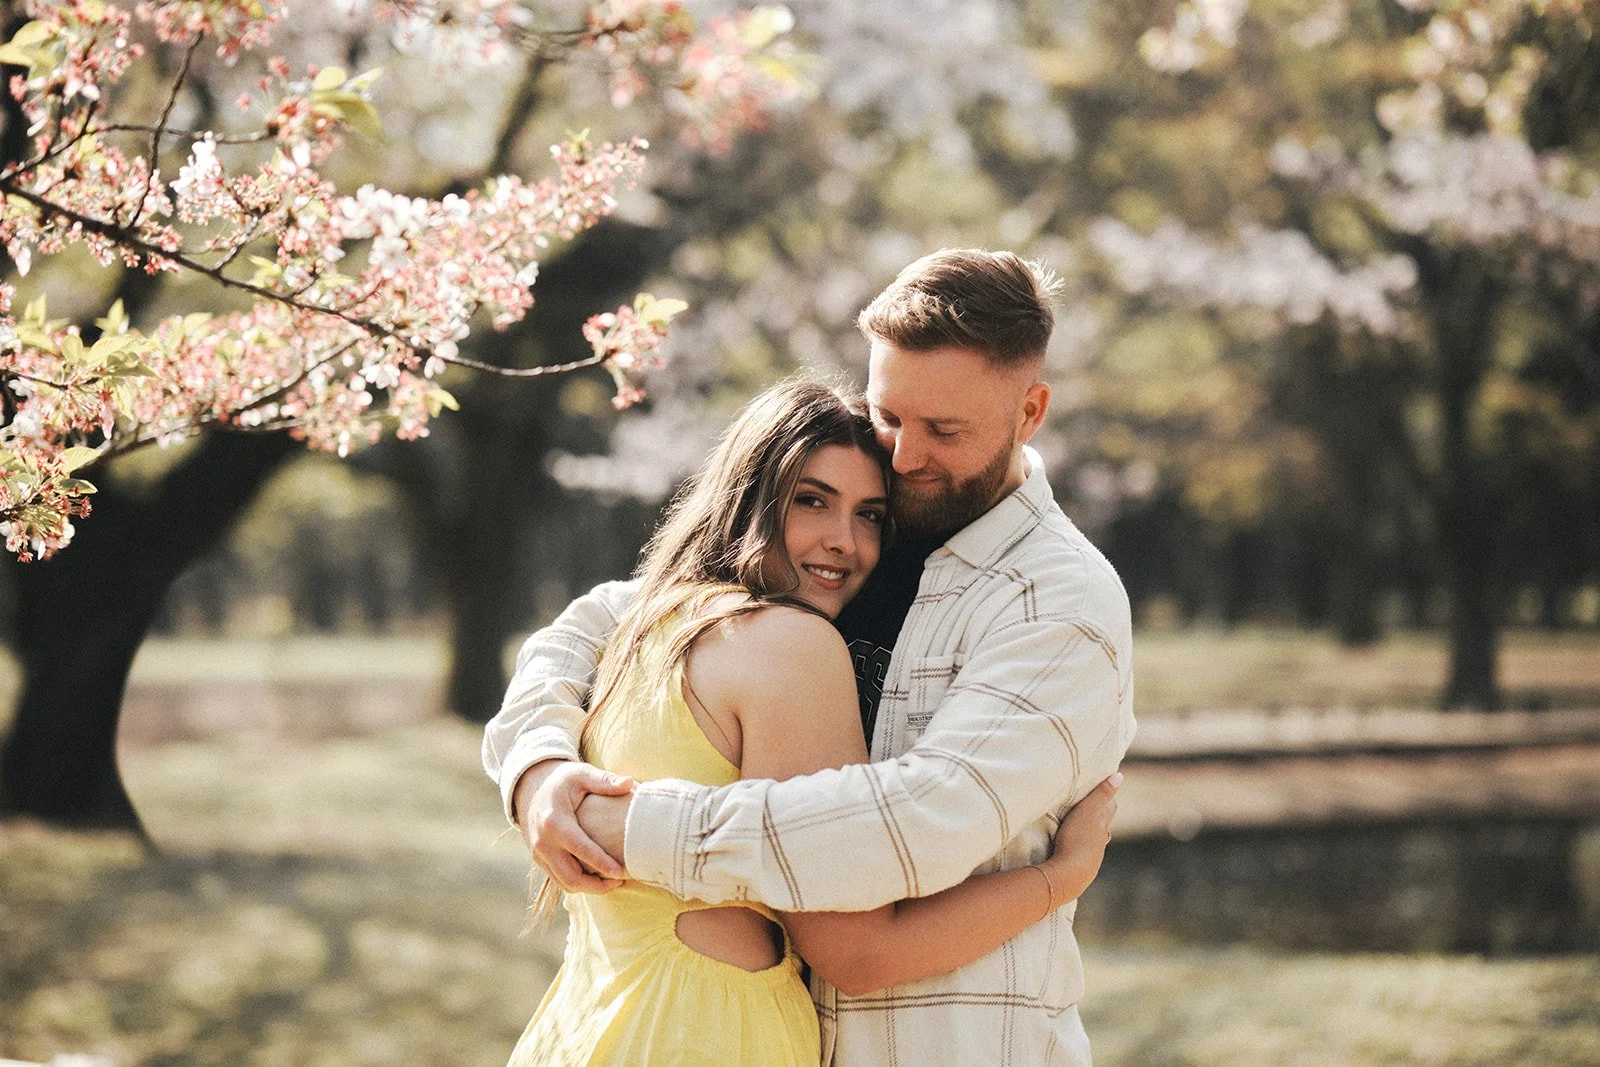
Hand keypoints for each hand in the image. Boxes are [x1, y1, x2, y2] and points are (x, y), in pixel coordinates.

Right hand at [513, 759, 633, 893]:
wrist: (530, 787)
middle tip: (620, 881)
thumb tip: (629, 783)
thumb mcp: (581, 774)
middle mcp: (543, 842)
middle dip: (597, 886)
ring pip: (564, 883)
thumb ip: (605, 780)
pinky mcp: (539, 859)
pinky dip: (577, 883)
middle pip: (571, 877)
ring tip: (612, 882)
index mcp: (554, 822)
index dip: (601, 864)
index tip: (621, 873)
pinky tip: (596, 877)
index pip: (580, 849)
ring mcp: (538, 853)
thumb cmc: (561, 780)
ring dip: (588, 888)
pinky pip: (558, 879)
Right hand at [1042, 772, 1121, 907]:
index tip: (1104, 793)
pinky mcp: (1082, 870)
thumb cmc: (1077, 838)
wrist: (1070, 874)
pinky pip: (1084, 856)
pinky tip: (1073, 852)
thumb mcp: (1087, 811)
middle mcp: (1100, 841)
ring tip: (1082, 831)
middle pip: (1104, 826)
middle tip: (1092, 810)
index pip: (1109, 808)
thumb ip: (1102, 794)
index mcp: (1102, 825)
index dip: (1107, 800)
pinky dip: (1081, 850)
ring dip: (1090, 836)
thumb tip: (1120, 775)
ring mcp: (1092, 857)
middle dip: (1100, 818)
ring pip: (1095, 843)